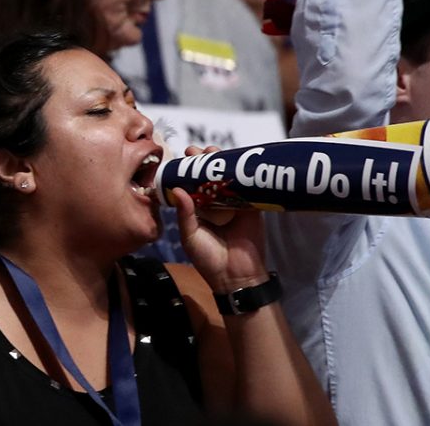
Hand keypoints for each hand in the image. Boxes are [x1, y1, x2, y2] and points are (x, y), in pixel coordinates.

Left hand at [171, 146, 268, 292]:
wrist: (237, 277)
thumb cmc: (209, 260)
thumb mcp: (190, 237)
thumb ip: (185, 214)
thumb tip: (176, 190)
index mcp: (197, 210)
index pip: (191, 184)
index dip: (186, 171)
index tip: (181, 158)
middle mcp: (215, 204)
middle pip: (209, 177)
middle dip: (203, 162)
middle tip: (196, 151)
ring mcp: (234, 205)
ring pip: (228, 178)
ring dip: (222, 163)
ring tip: (213, 152)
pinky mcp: (252, 208)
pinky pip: (249, 188)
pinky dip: (244, 175)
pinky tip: (237, 163)